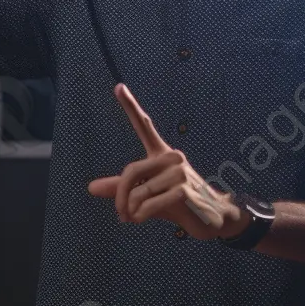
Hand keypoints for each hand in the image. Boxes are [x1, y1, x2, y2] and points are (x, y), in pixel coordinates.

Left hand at [87, 84, 248, 240]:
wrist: (214, 218)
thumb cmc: (178, 203)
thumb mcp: (146, 194)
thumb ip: (120, 189)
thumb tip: (90, 187)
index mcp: (161, 154)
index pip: (144, 126)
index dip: (130, 106)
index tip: (118, 86)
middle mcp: (171, 158)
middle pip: (130, 170)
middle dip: (119, 195)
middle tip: (119, 212)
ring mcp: (179, 173)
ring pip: (138, 192)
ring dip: (130, 210)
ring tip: (133, 218)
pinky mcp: (184, 191)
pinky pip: (148, 204)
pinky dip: (140, 215)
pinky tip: (142, 219)